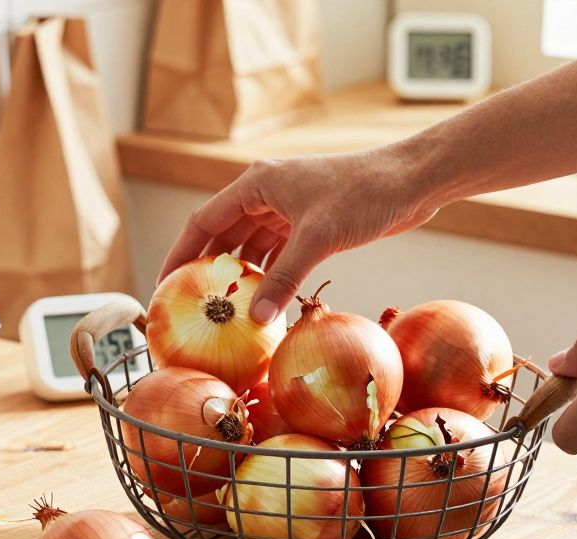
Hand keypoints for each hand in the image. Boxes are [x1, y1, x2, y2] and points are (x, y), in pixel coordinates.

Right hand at [158, 148, 440, 322]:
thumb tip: (254, 319)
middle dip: (207, 269)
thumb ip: (283, 278)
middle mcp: (265, 194)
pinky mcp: (308, 224)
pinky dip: (268, 276)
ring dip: (240, 275)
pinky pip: (276, 253)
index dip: (180, 253)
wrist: (412, 181)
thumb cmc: (364, 194)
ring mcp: (286, 209)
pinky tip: (263, 302)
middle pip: (222, 235)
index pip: (203, 222)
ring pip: (250, 246)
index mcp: (256, 185)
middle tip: (191, 304)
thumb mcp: (318, 238)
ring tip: (225, 309)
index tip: (164, 285)